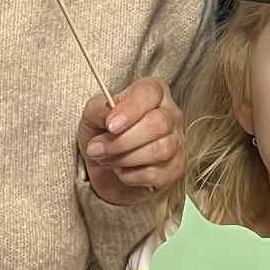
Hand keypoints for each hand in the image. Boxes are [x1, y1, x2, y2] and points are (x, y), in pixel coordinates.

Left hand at [78, 76, 184, 204]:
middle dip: (122, 141)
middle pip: (158, 124)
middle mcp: (171, 114)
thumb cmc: (103, 133)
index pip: (149, 93)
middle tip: (98, 148)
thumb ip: (99, 110)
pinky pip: (156, 174)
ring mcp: (177, 142)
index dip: (130, 110)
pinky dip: (131, 176)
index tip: (110, 126)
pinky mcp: (176, 168)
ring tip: (107, 159)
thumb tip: (108, 115)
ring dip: (125, 159)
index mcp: (154, 92)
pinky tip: (122, 171)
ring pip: (160, 150)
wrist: (106, 165)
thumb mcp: (93, 115)